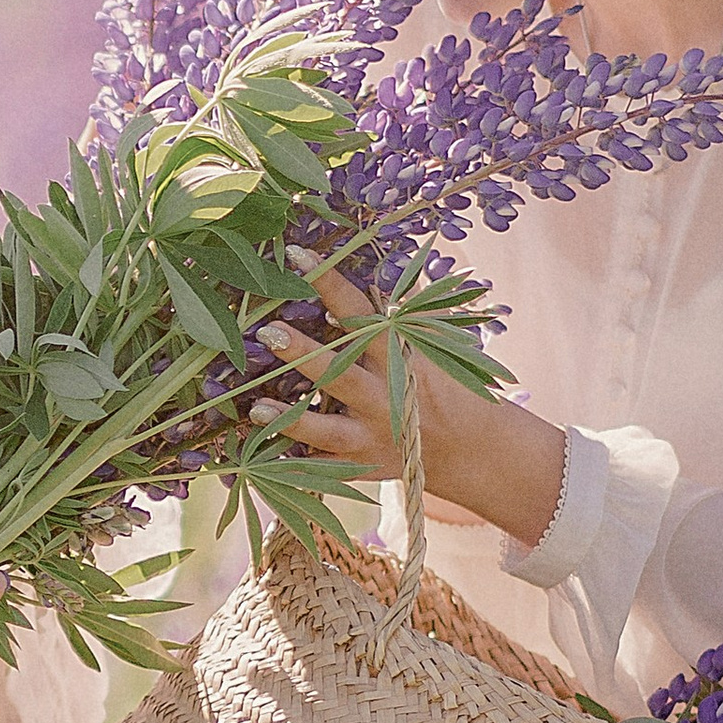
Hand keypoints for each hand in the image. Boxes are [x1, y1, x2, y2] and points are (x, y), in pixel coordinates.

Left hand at [255, 260, 567, 550]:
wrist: (467, 447)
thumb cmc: (442, 381)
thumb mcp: (435, 339)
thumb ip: (408, 301)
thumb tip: (382, 256)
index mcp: (400, 356)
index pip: (360, 313)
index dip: (329, 283)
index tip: (297, 255)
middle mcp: (384, 396)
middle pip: (339, 374)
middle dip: (303, 355)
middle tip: (267, 332)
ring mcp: (370, 434)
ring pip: (326, 429)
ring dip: (290, 419)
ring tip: (255, 408)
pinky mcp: (360, 465)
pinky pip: (323, 467)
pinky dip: (294, 462)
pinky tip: (259, 452)